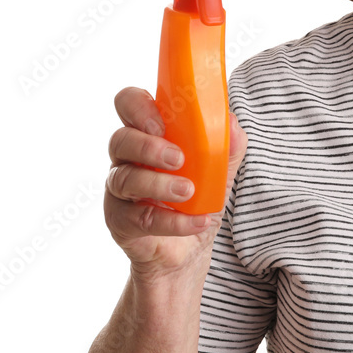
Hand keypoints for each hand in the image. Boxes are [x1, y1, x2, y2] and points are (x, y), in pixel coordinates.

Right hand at [103, 86, 247, 281]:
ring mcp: (119, 190)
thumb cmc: (198, 197)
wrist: (189, 249)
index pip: (129, 104)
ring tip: (188, 191)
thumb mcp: (220, 170)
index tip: (164, 122)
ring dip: (159, 184)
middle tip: (178, 159)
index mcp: (149, 134)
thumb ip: (227, 145)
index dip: (139, 107)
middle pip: (119, 139)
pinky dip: (171, 221)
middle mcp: (127, 158)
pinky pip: (137, 218)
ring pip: (124, 179)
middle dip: (148, 146)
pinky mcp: (120, 222)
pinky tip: (197, 221)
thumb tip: (232, 121)